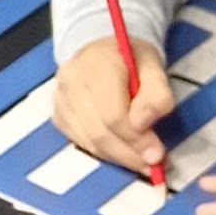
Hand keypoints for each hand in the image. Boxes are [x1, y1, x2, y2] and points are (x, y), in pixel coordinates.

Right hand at [52, 33, 174, 177]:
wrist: (100, 49)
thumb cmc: (132, 58)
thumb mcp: (154, 67)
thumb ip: (156, 93)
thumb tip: (144, 124)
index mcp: (97, 66)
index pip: (112, 114)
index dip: (136, 139)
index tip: (158, 154)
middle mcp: (71, 83)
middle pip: (99, 132)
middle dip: (128, 153)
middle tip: (153, 165)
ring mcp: (59, 101)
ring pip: (88, 141)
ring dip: (118, 157)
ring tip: (141, 161)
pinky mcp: (58, 115)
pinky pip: (80, 142)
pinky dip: (104, 152)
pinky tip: (122, 152)